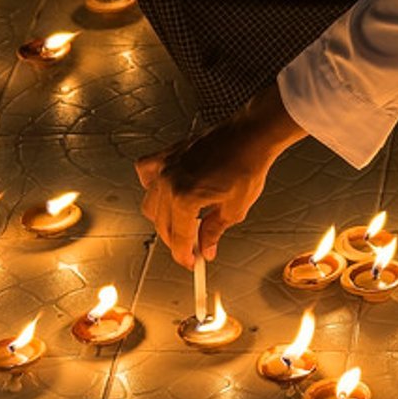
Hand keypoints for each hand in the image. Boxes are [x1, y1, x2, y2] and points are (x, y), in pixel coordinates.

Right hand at [137, 84, 305, 266]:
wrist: (251, 135)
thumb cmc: (247, 165)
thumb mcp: (234, 208)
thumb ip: (214, 231)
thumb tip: (206, 248)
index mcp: (185, 198)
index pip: (178, 238)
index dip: (184, 256)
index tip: (190, 263)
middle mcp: (170, 182)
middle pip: (162, 224)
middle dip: (176, 241)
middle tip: (190, 248)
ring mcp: (166, 167)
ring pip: (150, 203)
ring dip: (163, 218)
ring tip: (182, 223)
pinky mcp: (168, 154)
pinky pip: (146, 172)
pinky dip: (150, 185)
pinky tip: (164, 191)